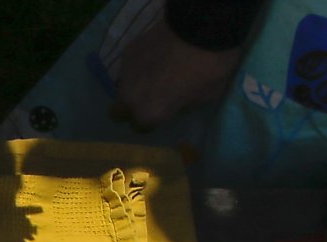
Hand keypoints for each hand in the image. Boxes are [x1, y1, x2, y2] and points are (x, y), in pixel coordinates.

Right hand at [114, 19, 242, 129]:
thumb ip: (182, 106)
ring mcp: (126, 74)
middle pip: (117, 112)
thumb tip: (175, 104)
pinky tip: (156, 56)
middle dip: (130, 109)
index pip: (140, 127)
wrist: (202, 28)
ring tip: (154, 73)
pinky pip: (129, 67)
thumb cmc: (209, 68)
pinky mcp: (127, 53)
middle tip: (149, 98)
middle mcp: (130, 97)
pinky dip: (139, 66)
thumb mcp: (205, 97)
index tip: (161, 112)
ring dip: (134, 86)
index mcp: (150, 113)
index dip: (151, 121)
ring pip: (122, 88)